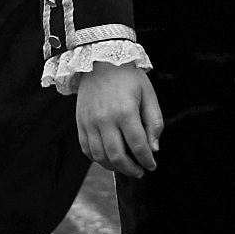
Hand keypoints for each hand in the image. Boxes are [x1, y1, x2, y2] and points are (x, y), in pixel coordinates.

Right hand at [76, 60, 163, 177]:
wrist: (99, 61)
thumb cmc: (127, 77)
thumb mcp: (148, 94)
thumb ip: (154, 122)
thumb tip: (154, 149)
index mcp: (125, 112)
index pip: (138, 146)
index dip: (147, 160)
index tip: (152, 165)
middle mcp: (105, 119)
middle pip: (117, 156)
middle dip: (131, 170)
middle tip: (140, 172)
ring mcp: (89, 122)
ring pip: (100, 156)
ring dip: (114, 167)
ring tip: (125, 167)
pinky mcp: (80, 122)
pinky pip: (86, 149)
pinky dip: (98, 159)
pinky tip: (108, 158)